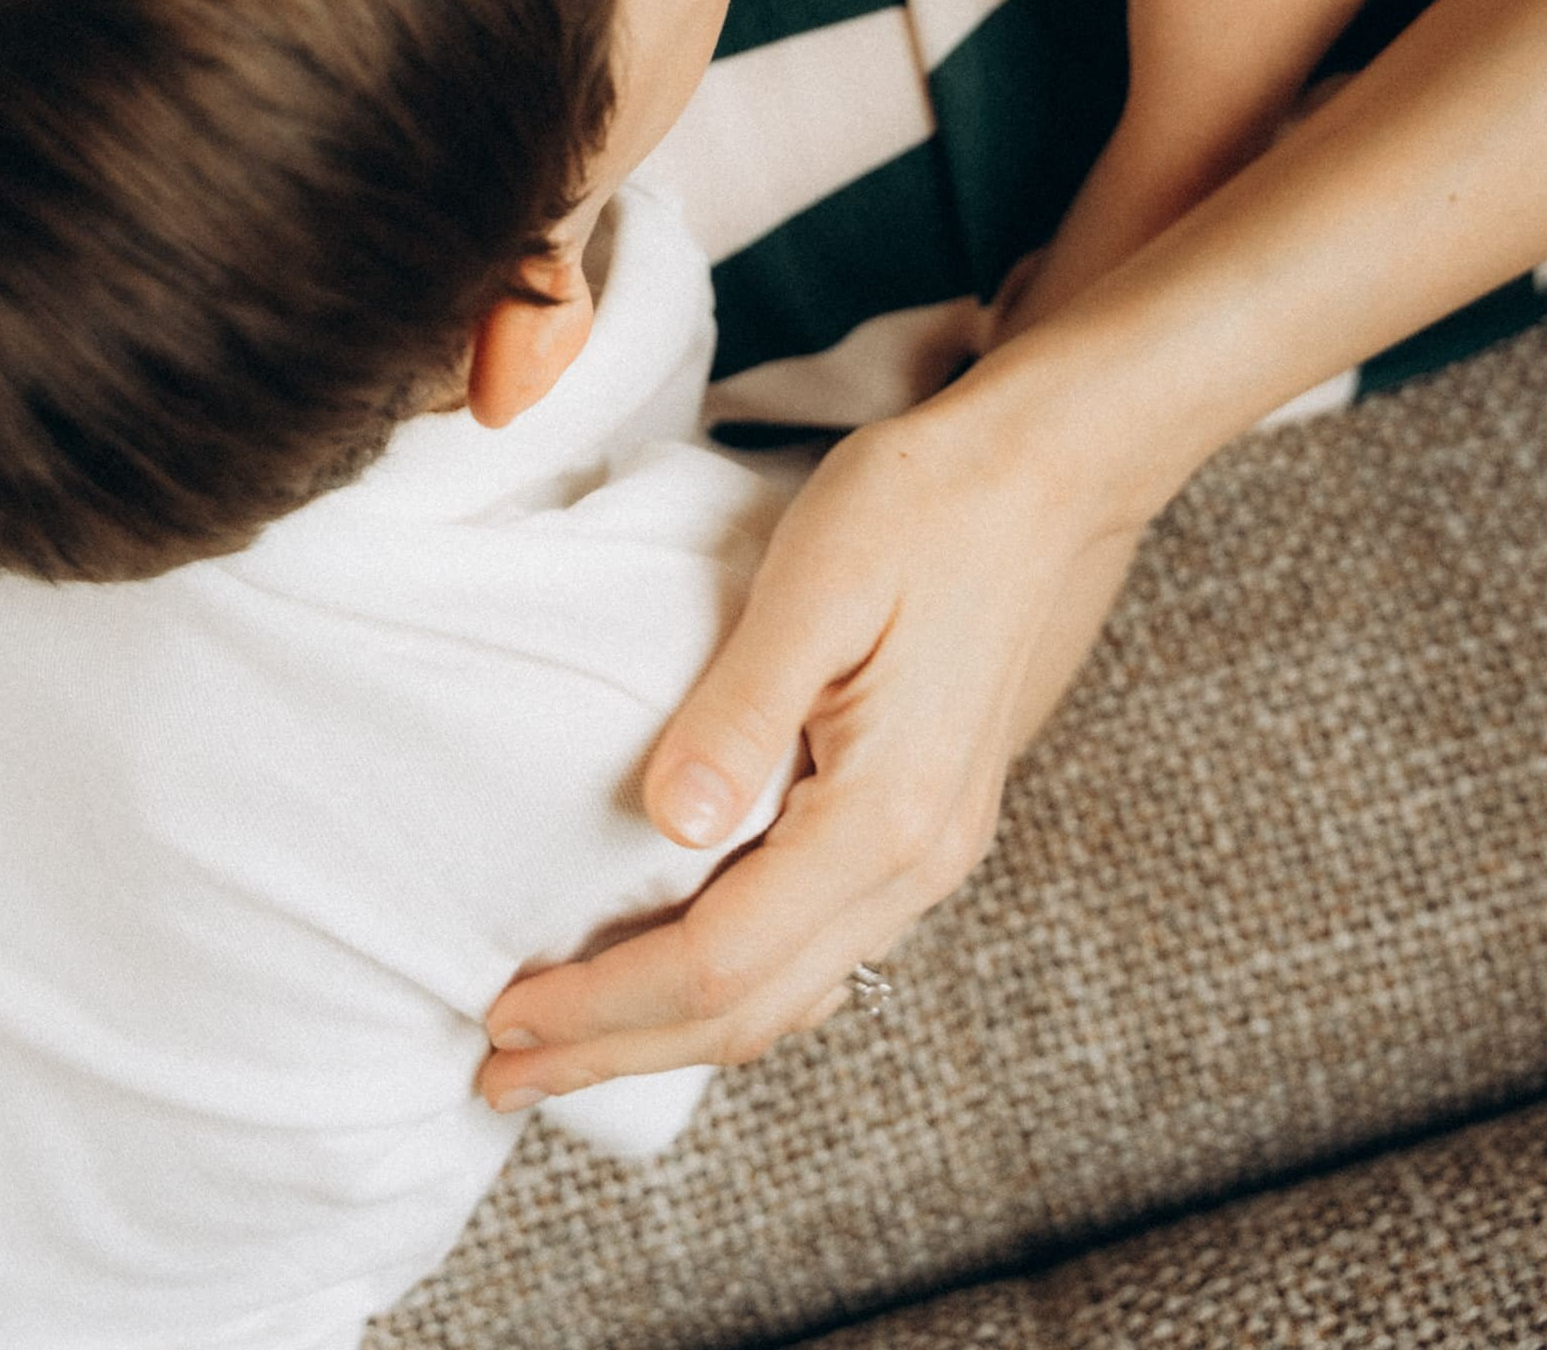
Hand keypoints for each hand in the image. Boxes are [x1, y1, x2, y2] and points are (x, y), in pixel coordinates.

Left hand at [480, 368, 1139, 1106]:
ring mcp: (934, 851)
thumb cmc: (926, 504)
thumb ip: (741, 710)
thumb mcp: (818, 581)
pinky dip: (735, 987)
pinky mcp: (928, 824)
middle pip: (752, 1009)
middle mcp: (921, 862)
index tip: (503, 1016)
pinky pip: (821, 952)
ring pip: (791, 996)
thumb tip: (669, 827)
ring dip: (671, 1033)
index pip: (720, 959)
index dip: (604, 1002)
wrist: (1048, 471)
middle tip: (498, 1074)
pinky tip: (680, 976)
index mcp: (887, 815)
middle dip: (618, 1051)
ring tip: (568, 1046)